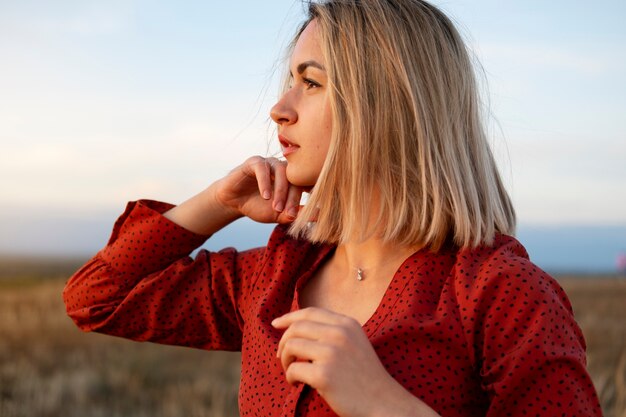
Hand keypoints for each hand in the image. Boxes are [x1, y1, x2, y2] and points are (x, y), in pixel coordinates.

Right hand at [214, 156, 304, 223]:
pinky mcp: (254, 161)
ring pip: (281, 172)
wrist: (233, 203)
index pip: (306, 184)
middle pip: (295, 178)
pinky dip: (265, 182)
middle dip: (293, 198)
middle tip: (289, 214)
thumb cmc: (258, 207)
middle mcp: (283, 168)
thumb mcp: (280, 215)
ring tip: (276, 207)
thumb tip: (320, 217)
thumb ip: (297, 214)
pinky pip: (262, 168)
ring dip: (280, 191)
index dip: (308, 197)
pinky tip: (265, 197)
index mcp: (292, 179)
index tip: (309, 211)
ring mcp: (269, 163)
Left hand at [272, 308, 439, 416]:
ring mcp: (332, 353)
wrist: (384, 402)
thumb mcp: (355, 342)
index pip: (310, 312)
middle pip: (296, 328)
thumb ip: (333, 331)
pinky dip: (290, 377)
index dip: (289, 317)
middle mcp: (340, 333)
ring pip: (291, 345)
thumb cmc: (365, 376)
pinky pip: (293, 369)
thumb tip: (297, 327)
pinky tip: (297, 385)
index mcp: (347, 324)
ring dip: (284, 360)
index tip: (275, 324)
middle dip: (283, 342)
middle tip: (281, 357)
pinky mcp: (324, 374)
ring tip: (291, 372)